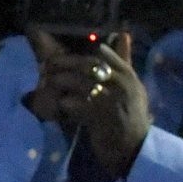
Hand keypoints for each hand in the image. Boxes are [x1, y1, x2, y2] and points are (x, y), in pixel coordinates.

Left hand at [25, 32, 151, 179]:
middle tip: (48, 64)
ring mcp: (111, 101)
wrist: (134, 148)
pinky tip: (59, 103)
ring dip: (62, 81)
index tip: (65, 53)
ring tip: (49, 81)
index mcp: (129, 76)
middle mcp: (122, 85)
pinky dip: (67, 103)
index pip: (106, 56)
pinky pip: (78, 105)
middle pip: (89, 66)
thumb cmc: (131, 116)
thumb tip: (123, 33)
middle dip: (66, 64)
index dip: (81, 54)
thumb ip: (124, 61)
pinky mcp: (100, 118)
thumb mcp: (132, 87)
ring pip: (81, 84)